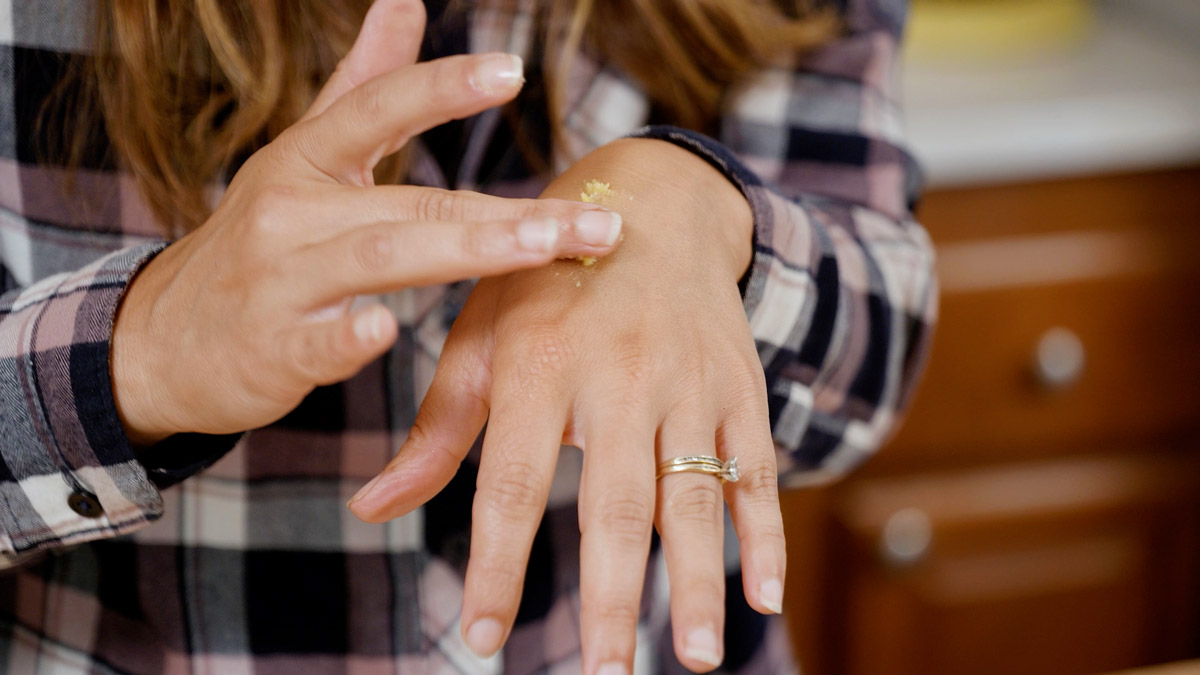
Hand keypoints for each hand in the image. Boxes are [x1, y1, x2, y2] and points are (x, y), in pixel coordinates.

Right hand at [111, 0, 622, 444]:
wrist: (169, 337)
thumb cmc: (262, 239)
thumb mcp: (303, 154)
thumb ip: (361, 84)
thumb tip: (406, 0)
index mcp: (307, 158)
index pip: (378, 109)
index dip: (442, 87)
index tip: (511, 70)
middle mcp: (291, 209)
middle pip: (412, 202)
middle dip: (509, 213)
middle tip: (596, 224)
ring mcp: (278, 279)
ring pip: (380, 259)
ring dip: (466, 251)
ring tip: (545, 250)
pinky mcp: (270, 349)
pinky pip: (314, 341)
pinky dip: (347, 336)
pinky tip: (385, 330)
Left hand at [350, 139, 784, 673]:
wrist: (654, 206)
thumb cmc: (546, 283)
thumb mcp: (480, 338)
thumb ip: (436, 429)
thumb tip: (371, 509)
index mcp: (540, 364)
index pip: (512, 485)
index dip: (497, 566)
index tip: (480, 640)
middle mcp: (619, 376)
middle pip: (616, 505)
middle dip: (609, 597)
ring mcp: (688, 384)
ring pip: (695, 495)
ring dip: (696, 582)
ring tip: (693, 656)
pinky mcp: (738, 389)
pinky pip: (758, 468)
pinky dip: (764, 534)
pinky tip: (763, 595)